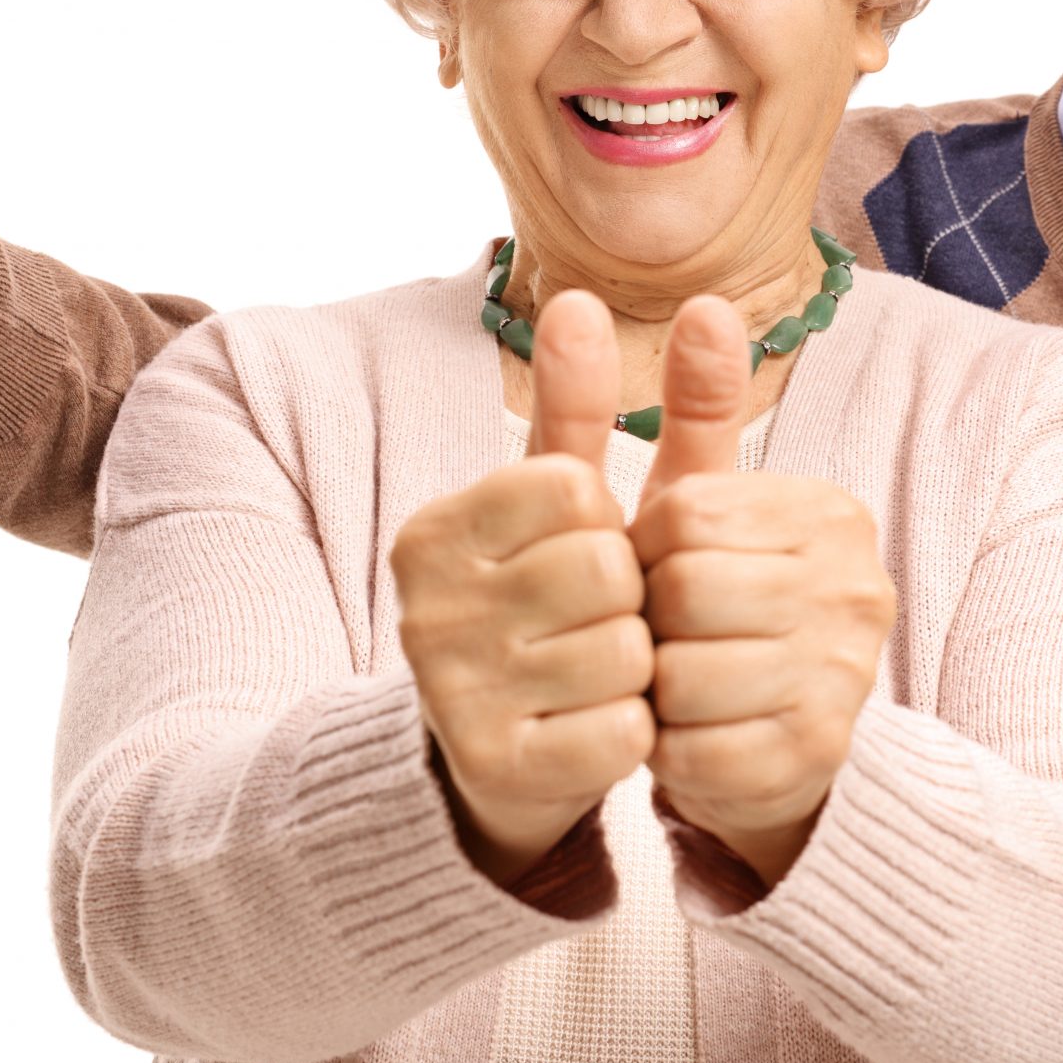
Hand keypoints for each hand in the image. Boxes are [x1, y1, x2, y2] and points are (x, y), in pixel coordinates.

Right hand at [391, 291, 654, 884]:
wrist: (492, 761)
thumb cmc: (541, 610)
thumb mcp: (559, 505)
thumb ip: (573, 403)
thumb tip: (580, 295)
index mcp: (437, 530)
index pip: (575, 486)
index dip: (605, 523)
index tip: (580, 553)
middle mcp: (428, 606)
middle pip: (608, 568)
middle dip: (629, 597)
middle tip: (592, 623)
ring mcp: (455, 692)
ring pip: (626, 650)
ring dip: (634, 667)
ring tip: (591, 677)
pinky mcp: (496, 768)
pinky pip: (625, 731)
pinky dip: (632, 731)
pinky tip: (594, 728)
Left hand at [629, 299, 892, 885]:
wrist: (779, 745)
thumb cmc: (724, 611)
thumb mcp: (705, 507)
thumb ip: (700, 407)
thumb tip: (703, 301)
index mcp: (831, 515)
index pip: (683, 513)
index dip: (645, 550)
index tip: (662, 573)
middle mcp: (856, 588)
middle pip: (680, 591)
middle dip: (648, 622)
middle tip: (665, 638)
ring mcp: (846, 675)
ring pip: (681, 676)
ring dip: (656, 692)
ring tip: (680, 686)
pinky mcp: (819, 756)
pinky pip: (693, 751)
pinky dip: (672, 752)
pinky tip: (694, 737)